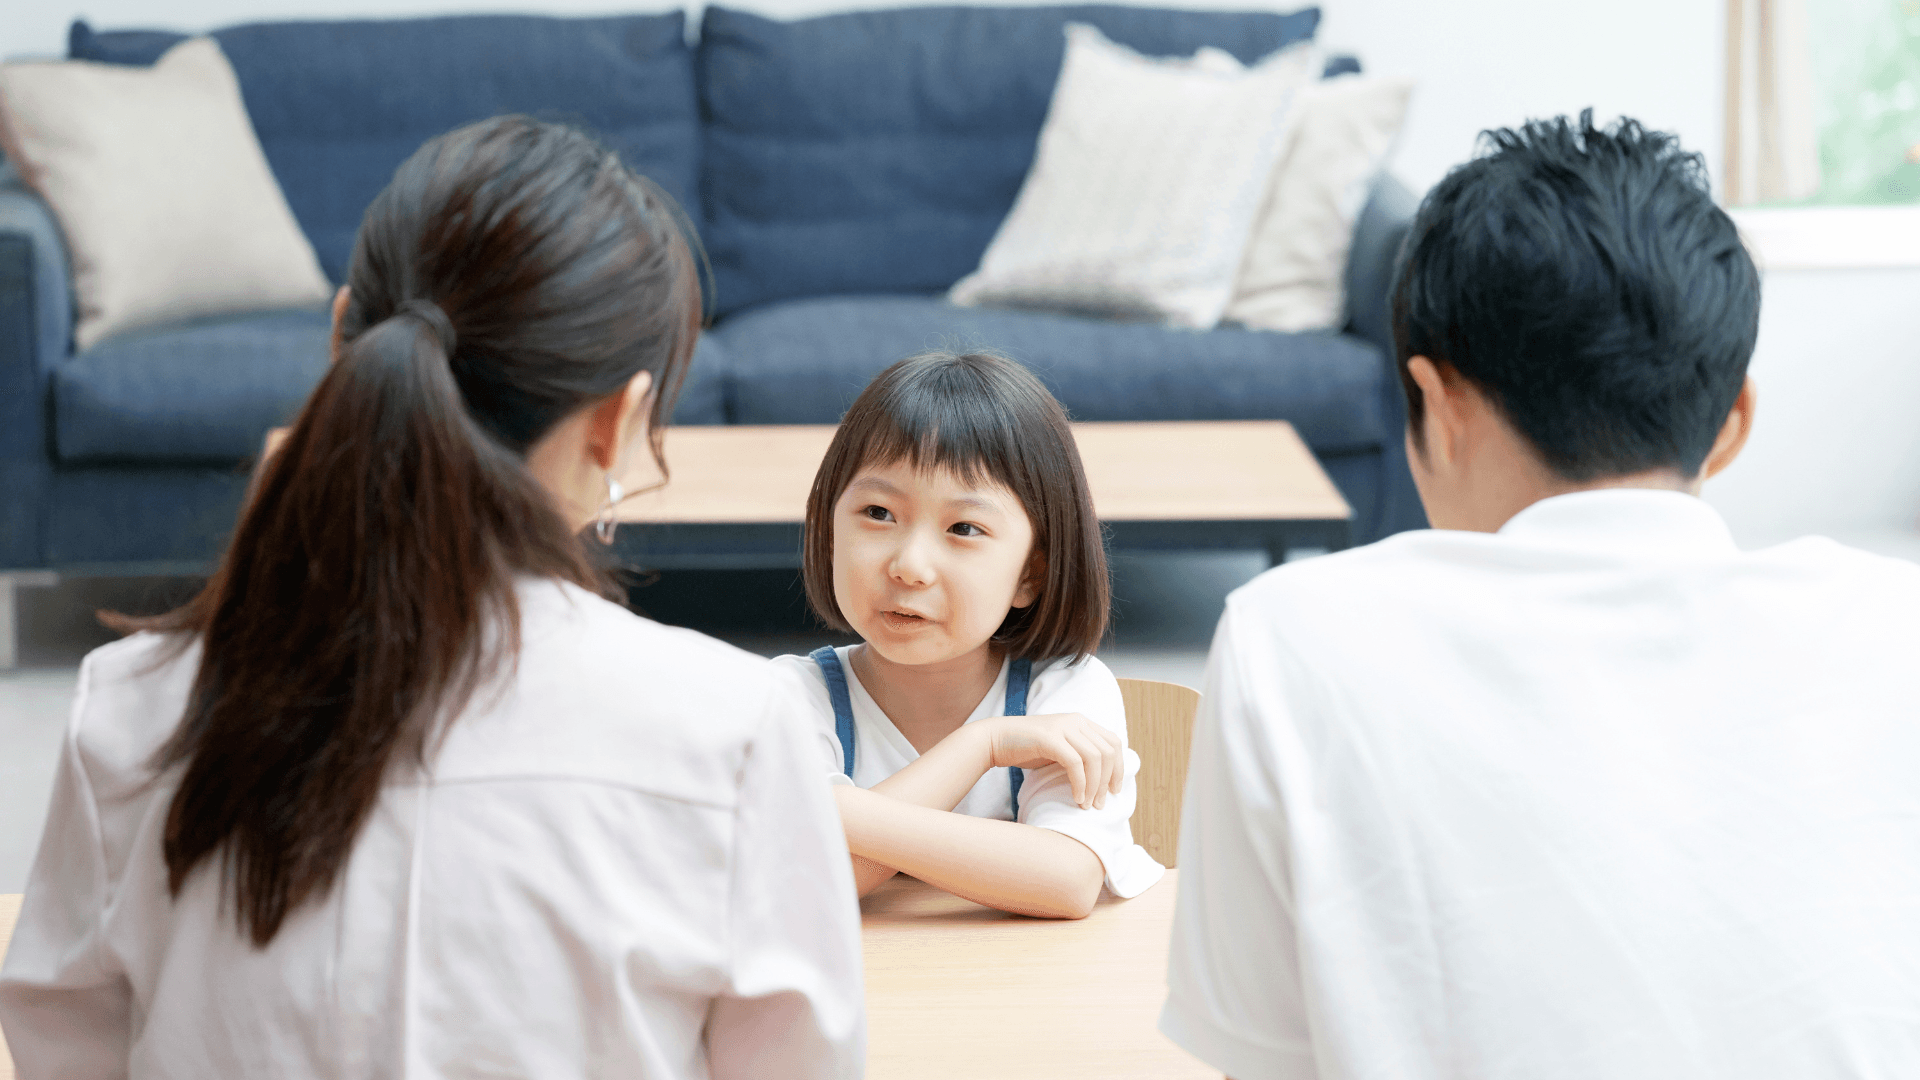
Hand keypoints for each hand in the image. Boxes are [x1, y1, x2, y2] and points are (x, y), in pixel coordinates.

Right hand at [977, 713, 1124, 810]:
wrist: (996, 740)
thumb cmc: (1027, 749)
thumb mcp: (1060, 749)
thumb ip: (1080, 755)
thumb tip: (1103, 779)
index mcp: (1082, 722)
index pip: (1114, 742)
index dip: (1119, 768)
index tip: (1114, 791)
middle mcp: (1076, 721)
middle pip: (1108, 752)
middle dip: (1108, 781)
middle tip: (1100, 804)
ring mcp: (1063, 727)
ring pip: (1094, 758)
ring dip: (1094, 786)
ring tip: (1086, 805)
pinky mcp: (1050, 738)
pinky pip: (1075, 763)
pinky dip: (1080, 783)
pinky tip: (1076, 798)